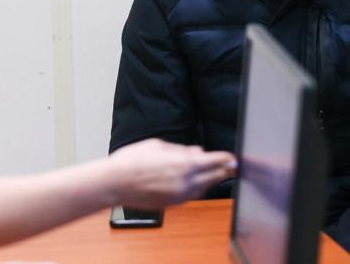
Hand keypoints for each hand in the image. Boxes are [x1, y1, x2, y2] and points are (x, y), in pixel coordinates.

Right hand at [106, 138, 235, 208]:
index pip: (215, 161)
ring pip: (204, 188)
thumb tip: (197, 151)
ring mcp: (180, 195)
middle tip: (231, 167)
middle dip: (224, 171)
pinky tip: (193, 182)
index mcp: (184, 164)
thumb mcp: (159, 146)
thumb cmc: (133, 160)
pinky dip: (196, 188)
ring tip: (212, 172)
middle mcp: (186, 182)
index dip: (227, 159)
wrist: (116, 182)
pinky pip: (191, 195)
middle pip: (214, 177)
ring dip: (210, 179)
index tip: (234, 158)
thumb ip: (181, 149)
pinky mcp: (173, 204)